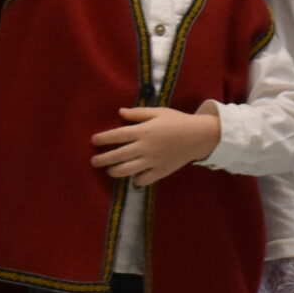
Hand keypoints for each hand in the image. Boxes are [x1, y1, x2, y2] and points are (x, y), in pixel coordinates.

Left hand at [90, 107, 220, 184]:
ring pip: (127, 170)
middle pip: (118, 156)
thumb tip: (120, 112)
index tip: (94, 141)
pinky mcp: (161, 171)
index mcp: (143, 131)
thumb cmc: (178, 121)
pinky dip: (136, 180)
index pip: (117, 135)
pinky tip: (133, 177)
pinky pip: (144, 180)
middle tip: (94, 161)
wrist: (199, 136)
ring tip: (110, 171)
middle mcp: (145, 147)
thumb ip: (138, 113)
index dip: (103, 138)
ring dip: (115, 171)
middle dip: (103, 159)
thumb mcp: (159, 112)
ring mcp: (153, 161)